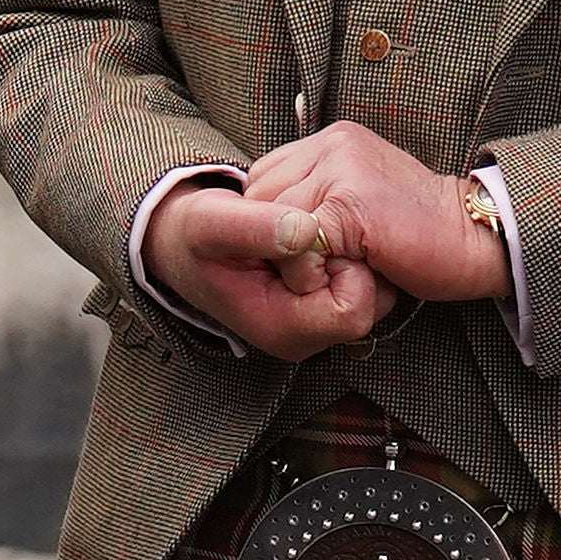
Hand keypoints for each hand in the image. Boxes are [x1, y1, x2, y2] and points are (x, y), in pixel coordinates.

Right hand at [141, 178, 396, 361]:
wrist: (184, 243)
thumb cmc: (194, 236)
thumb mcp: (210, 224)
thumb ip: (252, 228)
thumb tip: (306, 228)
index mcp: (282, 329)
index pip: (352, 311)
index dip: (340, 264)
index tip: (309, 232)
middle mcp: (306, 335)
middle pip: (372, 302)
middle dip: (351, 257)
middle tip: (310, 230)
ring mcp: (318, 321)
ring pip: (376, 289)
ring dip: (353, 252)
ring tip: (310, 232)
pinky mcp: (324, 302)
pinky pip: (367, 278)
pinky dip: (351, 251)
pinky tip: (319, 233)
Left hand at [243, 121, 514, 306]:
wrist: (477, 239)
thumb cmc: (421, 235)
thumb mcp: (361, 203)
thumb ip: (320, 198)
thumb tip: (269, 227)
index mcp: (333, 140)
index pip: (262, 181)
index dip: (270, 225)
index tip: (303, 254)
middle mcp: (332, 143)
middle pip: (257, 199)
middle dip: (272, 242)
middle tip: (316, 266)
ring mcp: (340, 165)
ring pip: (270, 221)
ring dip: (291, 259)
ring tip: (337, 269)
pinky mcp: (349, 198)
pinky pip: (297, 243)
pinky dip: (309, 272)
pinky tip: (346, 273)